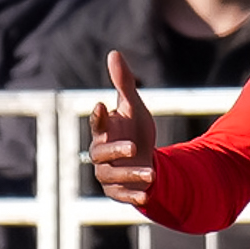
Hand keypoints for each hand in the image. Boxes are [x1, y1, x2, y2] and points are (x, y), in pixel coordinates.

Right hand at [90, 51, 159, 205]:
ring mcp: (107, 173)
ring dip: (131, 174)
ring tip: (152, 173)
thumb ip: (124, 84)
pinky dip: (133, 195)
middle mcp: (101, 153)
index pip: (97, 123)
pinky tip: (147, 194)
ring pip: (112, 175)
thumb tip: (114, 53)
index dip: (98, 116)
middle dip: (116, 150)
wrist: (145, 161)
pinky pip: (122, 195)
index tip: (101, 105)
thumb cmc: (134, 131)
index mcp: (103, 131)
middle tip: (134, 146)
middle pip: (101, 153)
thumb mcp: (134, 107)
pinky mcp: (117, 191)